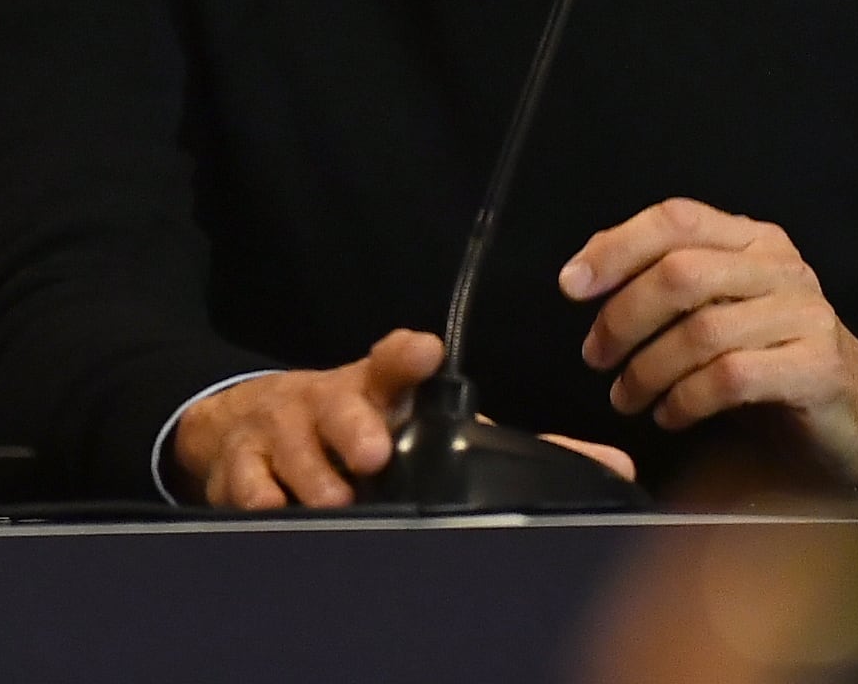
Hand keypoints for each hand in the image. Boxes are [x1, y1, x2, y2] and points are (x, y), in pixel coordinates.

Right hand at [173, 329, 642, 509]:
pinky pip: (249, 488)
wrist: (253, 425)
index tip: (426, 350)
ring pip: (300, 455)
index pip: (396, 360)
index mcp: (384, 387)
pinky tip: (272, 508)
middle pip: (344, 409)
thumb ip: (523, 445)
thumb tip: (615, 462)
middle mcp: (332, 402)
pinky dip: (261, 499)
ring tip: (337, 495)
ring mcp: (284, 434)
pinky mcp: (242, 468)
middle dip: (357, 427)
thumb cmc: (368, 426)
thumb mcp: (436, 426)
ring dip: (318, 477)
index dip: (409, 355)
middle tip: (376, 451)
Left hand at [563, 198, 857, 483]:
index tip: (572, 285)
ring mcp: (804, 315)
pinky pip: (730, 377)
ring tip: (628, 398)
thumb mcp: (725, 309)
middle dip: (623, 319)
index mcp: (756, 242)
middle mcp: (782, 268)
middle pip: (681, 273)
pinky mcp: (816, 367)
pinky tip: (671, 415)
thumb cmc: (776, 361)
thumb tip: (589, 270)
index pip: (679, 218)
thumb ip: (672, 284)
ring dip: (647, 371)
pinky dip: (685, 400)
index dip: (617, 246)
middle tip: (596, 358)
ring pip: (701, 330)